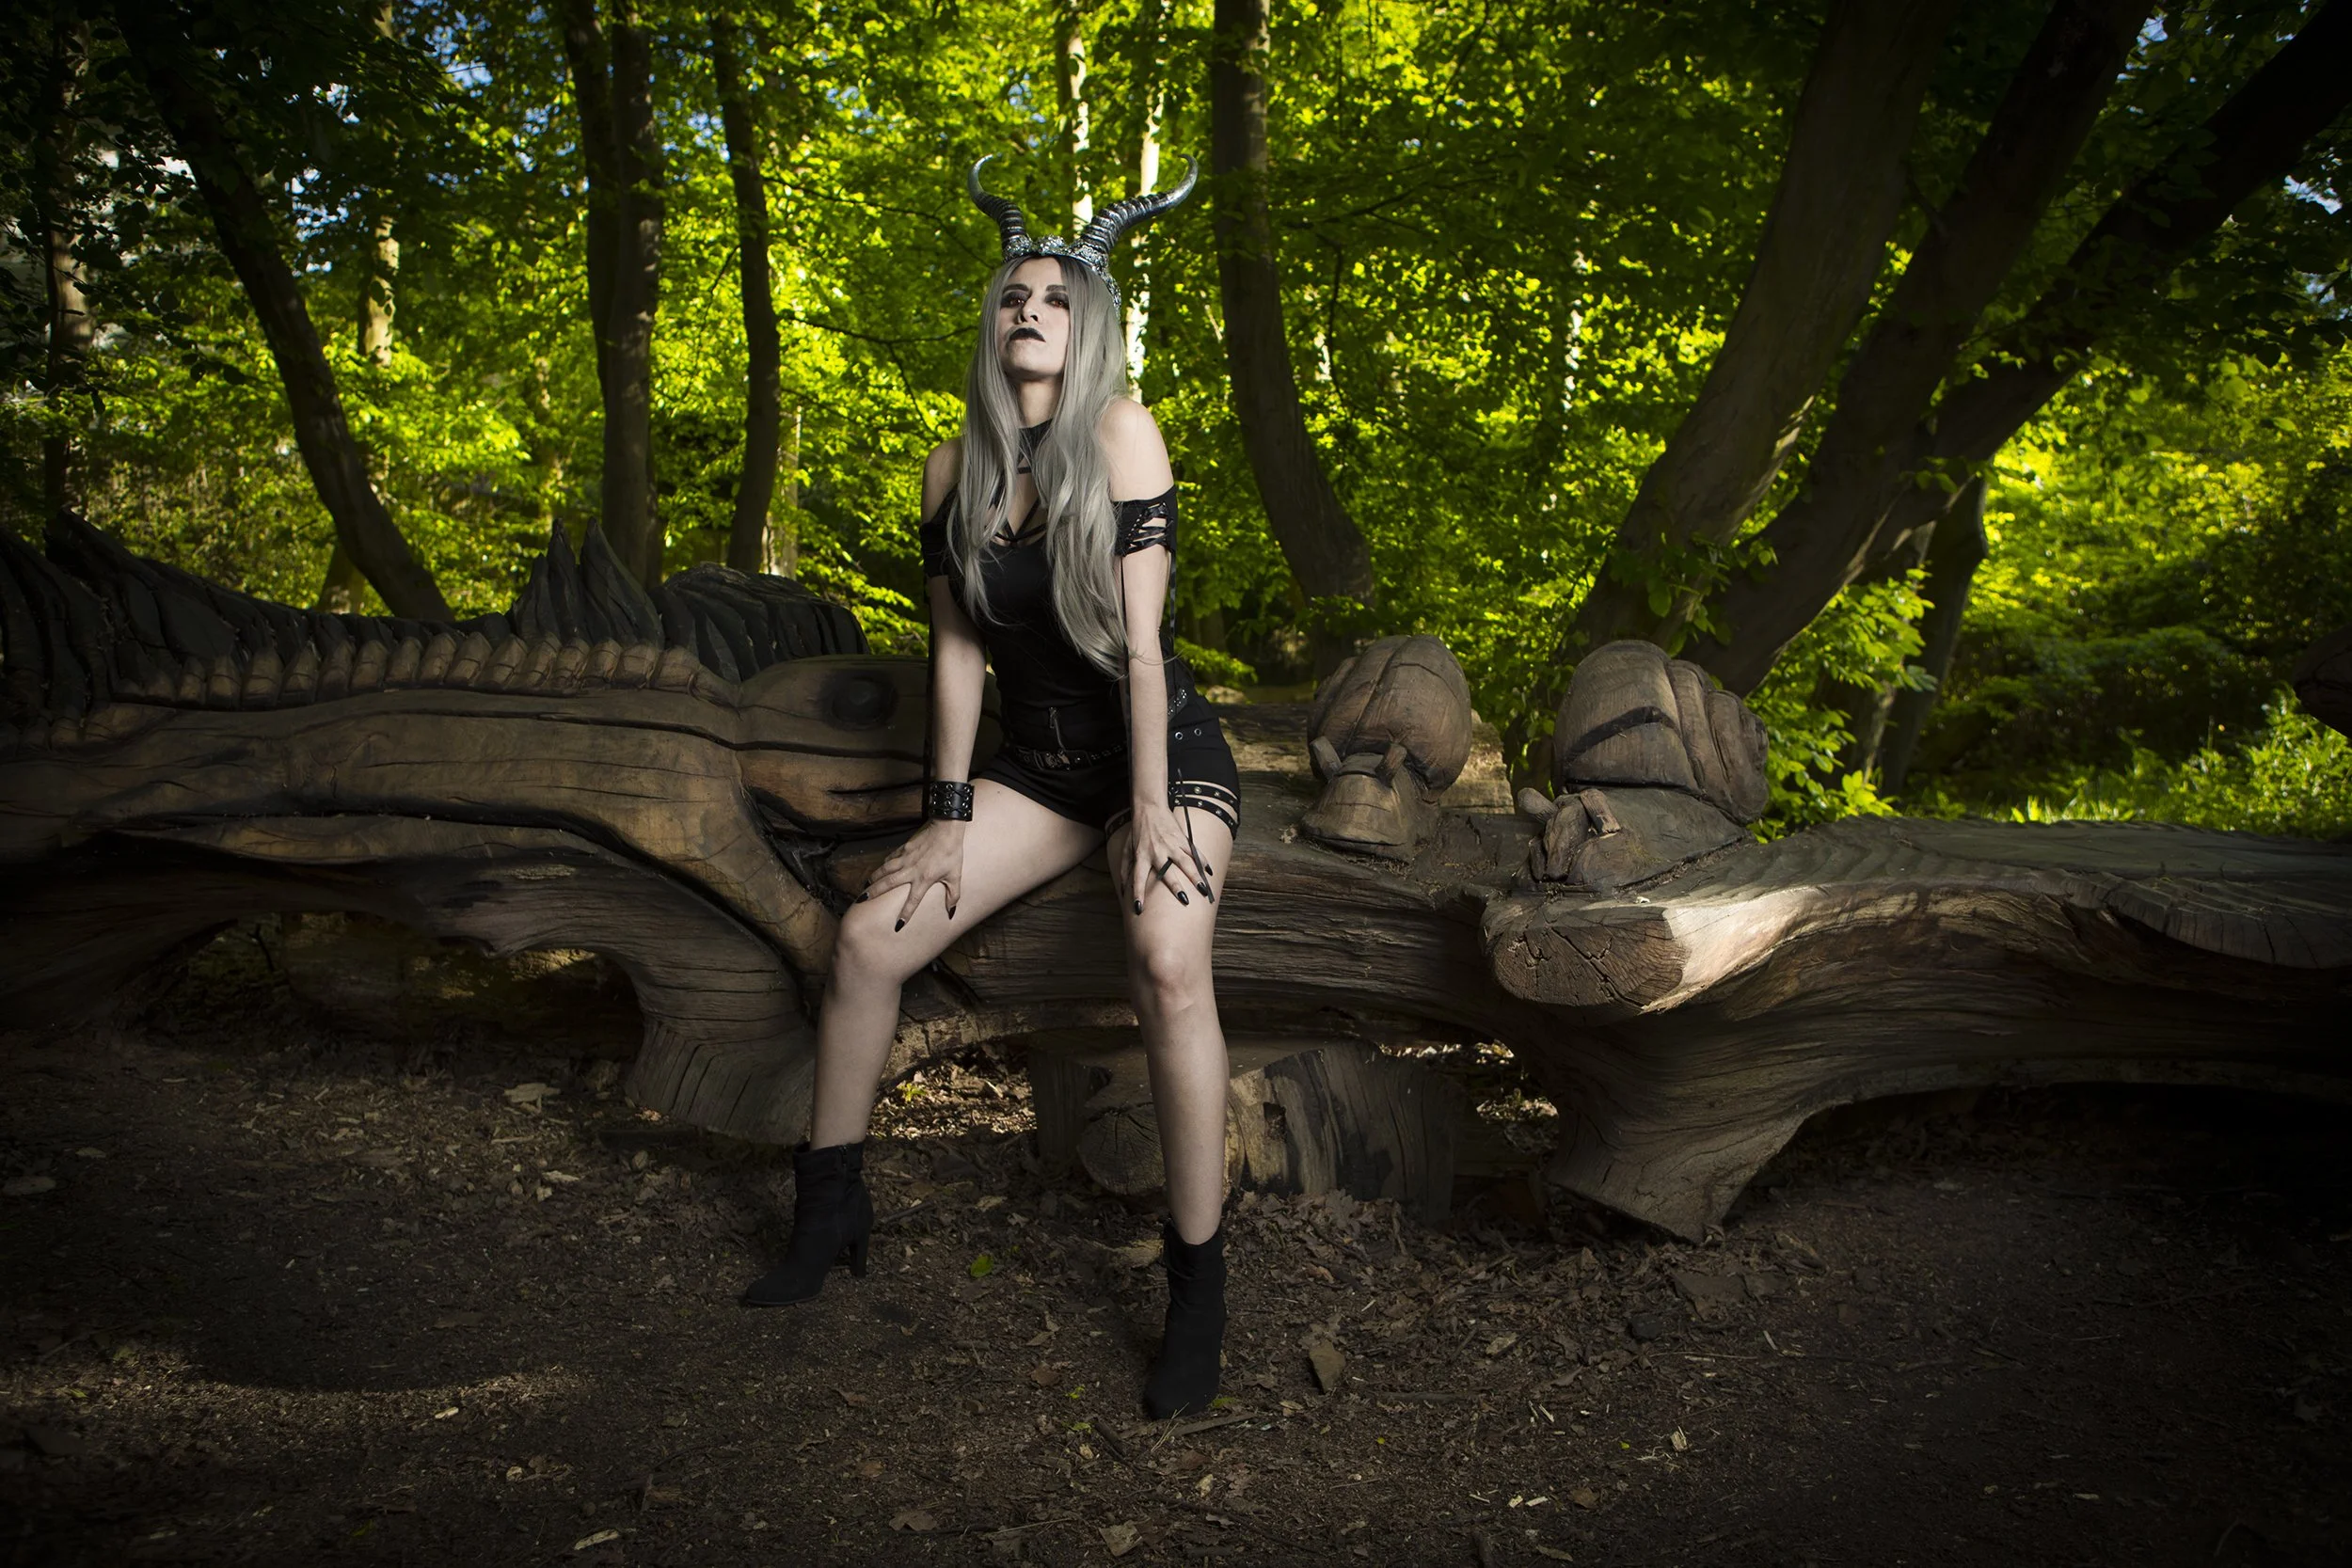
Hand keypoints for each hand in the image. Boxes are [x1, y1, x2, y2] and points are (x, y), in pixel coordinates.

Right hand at [862, 819, 967, 930]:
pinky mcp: (904, 848)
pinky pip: (890, 859)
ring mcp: (905, 858)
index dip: (905, 914)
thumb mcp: (955, 875)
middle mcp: (911, 870)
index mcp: (924, 879)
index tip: (898, 926)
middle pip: (888, 884)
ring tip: (864, 887)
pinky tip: (879, 870)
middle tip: (861, 901)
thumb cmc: (952, 852)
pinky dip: (883, 865)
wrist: (946, 828)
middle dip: (873, 894)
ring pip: (884, 871)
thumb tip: (952, 911)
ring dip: (873, 879)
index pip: (912, 901)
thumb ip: (953, 895)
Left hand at [1121, 799, 1212, 915]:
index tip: (1139, 909)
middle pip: (1167, 872)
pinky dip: (1203, 861)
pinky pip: (1194, 851)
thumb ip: (1125, 869)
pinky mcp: (1181, 838)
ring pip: (1186, 862)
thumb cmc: (1137, 831)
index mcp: (1141, 856)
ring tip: (1203, 889)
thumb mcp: (1127, 849)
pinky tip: (1209, 872)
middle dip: (1175, 886)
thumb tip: (1123, 889)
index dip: (1137, 894)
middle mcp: (1157, 852)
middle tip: (1184, 900)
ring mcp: (1171, 845)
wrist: (1149, 808)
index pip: (1138, 878)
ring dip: (1195, 876)